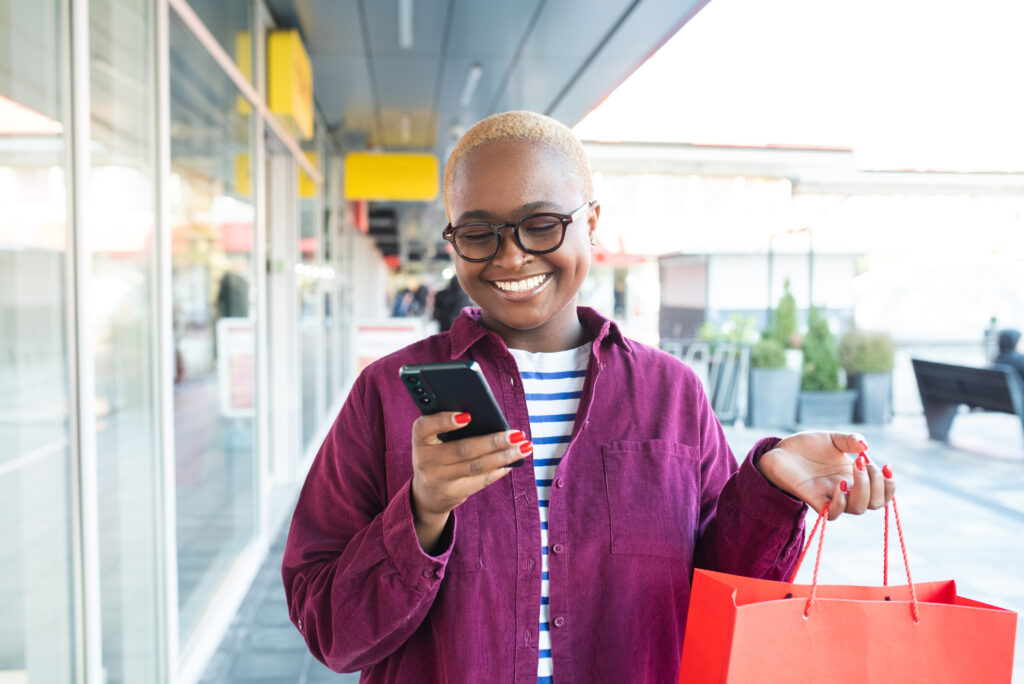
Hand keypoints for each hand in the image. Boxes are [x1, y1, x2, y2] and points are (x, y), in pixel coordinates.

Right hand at [410, 412, 530, 552]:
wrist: (426, 493)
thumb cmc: (438, 453)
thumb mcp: (435, 439)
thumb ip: (452, 427)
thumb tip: (492, 421)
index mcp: (419, 439)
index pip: (425, 427)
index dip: (444, 421)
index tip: (468, 416)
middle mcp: (424, 460)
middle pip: (462, 449)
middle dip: (493, 441)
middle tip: (517, 434)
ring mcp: (437, 480)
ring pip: (476, 466)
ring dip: (504, 456)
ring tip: (524, 447)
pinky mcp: (451, 494)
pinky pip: (480, 481)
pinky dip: (498, 471)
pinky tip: (512, 463)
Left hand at [755, 431, 894, 520]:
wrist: (781, 450)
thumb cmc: (807, 446)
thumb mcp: (832, 438)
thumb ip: (850, 440)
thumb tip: (866, 446)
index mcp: (856, 477)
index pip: (882, 493)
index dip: (890, 485)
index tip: (886, 466)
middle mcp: (847, 489)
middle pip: (875, 503)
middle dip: (877, 485)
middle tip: (864, 463)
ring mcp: (831, 495)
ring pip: (857, 509)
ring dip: (862, 490)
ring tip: (853, 470)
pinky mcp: (814, 499)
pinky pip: (833, 514)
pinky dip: (840, 502)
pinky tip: (839, 484)